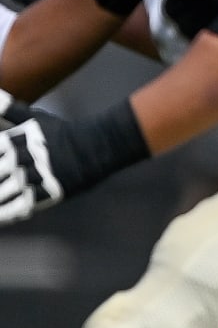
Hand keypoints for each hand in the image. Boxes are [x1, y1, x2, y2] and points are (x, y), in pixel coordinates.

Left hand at [0, 94, 67, 223]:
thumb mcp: (35, 118)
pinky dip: (10, 213)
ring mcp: (39, 175)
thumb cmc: (63, 132)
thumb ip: (8, 110)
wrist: (99, 145)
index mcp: (18, 140)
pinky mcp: (52, 191)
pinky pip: (25, 205)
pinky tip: (3, 217)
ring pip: (6, 190)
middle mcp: (26, 157)